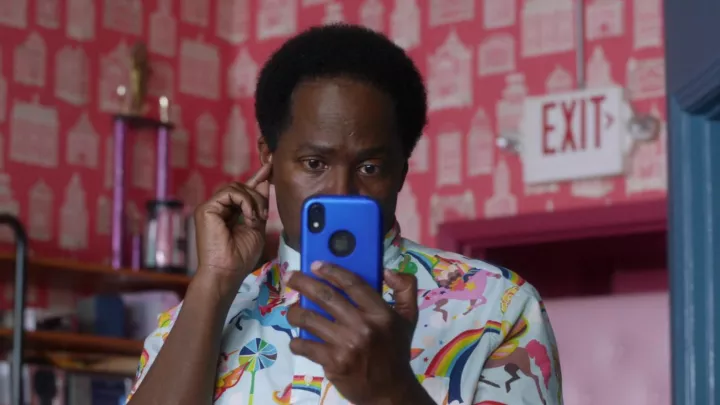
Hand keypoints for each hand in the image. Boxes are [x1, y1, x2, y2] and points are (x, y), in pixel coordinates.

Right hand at [193, 162, 271, 295]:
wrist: (227, 272)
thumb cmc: (241, 257)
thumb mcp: (257, 227)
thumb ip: (259, 206)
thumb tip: (265, 182)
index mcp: (229, 213)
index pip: (243, 191)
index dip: (257, 178)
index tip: (270, 166)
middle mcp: (218, 208)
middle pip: (241, 186)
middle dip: (258, 196)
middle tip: (263, 216)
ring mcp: (210, 208)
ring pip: (236, 187)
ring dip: (253, 201)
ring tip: (256, 219)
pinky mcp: (206, 209)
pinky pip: (230, 193)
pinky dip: (244, 202)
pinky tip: (248, 217)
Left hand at [286, 262, 430, 404]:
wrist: (390, 391)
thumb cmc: (395, 350)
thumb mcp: (408, 317)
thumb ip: (405, 288)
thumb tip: (387, 270)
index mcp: (381, 313)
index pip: (353, 283)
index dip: (332, 271)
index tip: (316, 264)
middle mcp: (363, 326)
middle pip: (326, 297)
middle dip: (303, 283)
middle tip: (291, 277)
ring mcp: (346, 345)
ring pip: (310, 319)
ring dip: (295, 312)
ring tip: (292, 310)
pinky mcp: (333, 363)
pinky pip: (306, 346)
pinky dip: (297, 341)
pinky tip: (298, 339)